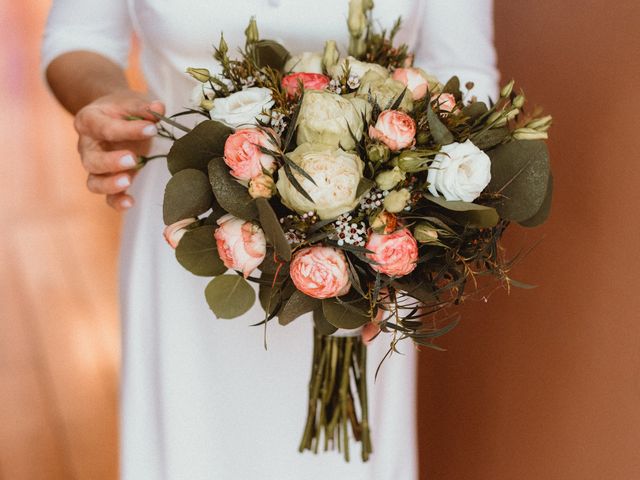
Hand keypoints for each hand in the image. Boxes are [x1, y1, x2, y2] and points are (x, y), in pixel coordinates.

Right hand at [74, 91, 164, 210]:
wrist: (113, 115)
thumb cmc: (122, 109)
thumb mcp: (130, 102)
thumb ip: (144, 107)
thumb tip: (159, 108)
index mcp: (88, 121)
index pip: (104, 127)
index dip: (128, 129)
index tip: (152, 128)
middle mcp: (87, 146)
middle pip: (91, 160)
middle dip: (111, 161)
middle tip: (132, 158)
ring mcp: (95, 166)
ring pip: (94, 182)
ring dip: (109, 184)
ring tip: (127, 182)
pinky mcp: (107, 180)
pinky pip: (107, 197)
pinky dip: (116, 201)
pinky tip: (130, 202)